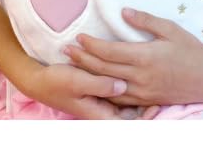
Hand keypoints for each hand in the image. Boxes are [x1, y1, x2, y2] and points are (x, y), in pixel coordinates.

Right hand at [23, 61, 157, 118]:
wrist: (39, 80)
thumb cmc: (57, 82)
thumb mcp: (78, 81)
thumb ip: (101, 84)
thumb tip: (123, 85)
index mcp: (99, 113)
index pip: (128, 123)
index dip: (145, 118)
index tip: (157, 107)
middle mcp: (102, 111)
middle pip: (131, 115)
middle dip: (147, 108)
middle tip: (163, 96)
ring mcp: (101, 103)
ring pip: (126, 105)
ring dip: (139, 99)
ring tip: (156, 88)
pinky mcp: (99, 93)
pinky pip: (119, 96)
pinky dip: (128, 90)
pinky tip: (137, 78)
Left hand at [64, 8, 202, 107]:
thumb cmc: (190, 49)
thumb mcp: (170, 28)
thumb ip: (145, 20)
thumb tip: (123, 12)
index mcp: (145, 57)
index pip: (109, 52)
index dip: (91, 45)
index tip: (78, 37)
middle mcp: (140, 77)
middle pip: (103, 69)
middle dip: (82, 59)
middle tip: (65, 50)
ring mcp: (142, 91)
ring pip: (107, 86)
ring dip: (88, 75)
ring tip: (73, 66)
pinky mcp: (145, 100)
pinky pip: (118, 99)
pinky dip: (103, 91)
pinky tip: (93, 84)